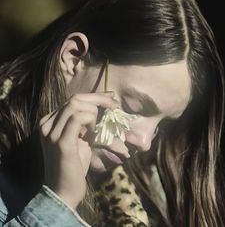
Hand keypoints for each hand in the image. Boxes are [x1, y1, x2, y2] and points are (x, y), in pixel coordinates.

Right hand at [39, 92, 117, 208]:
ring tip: (99, 126)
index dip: (94, 96)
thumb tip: (100, 108)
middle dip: (99, 99)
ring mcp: (51, 132)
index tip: (111, 98)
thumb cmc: (74, 165)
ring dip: (94, 111)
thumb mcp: (80, 139)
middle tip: (114, 106)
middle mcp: (47, 124)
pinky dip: (90, 120)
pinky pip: (77, 119)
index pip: (72, 100)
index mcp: (49, 122)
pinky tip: (93, 133)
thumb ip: (85, 123)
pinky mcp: (61, 142)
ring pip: (76, 105)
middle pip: (75, 98)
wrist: (63, 191)